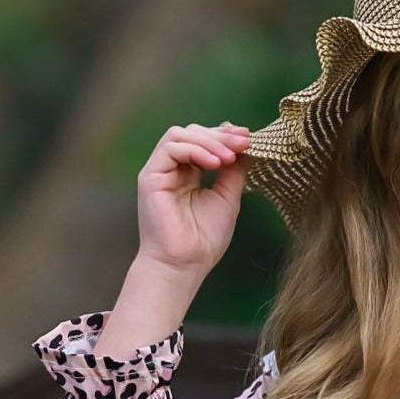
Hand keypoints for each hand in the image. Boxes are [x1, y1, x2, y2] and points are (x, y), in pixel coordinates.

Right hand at [136, 121, 251, 278]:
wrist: (184, 265)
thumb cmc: (203, 241)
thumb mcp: (227, 199)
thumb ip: (233, 173)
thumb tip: (246, 148)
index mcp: (189, 174)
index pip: (204, 142)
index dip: (225, 136)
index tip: (249, 138)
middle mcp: (173, 170)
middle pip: (192, 133)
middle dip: (220, 135)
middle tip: (243, 142)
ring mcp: (160, 171)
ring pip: (179, 135)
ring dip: (209, 141)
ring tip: (229, 156)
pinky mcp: (150, 176)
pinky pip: (170, 148)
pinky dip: (194, 150)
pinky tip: (214, 163)